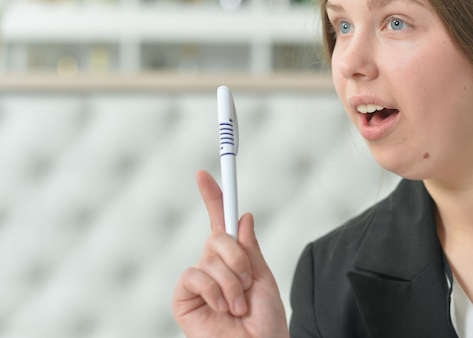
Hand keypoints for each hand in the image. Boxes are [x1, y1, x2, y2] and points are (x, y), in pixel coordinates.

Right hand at [172, 170, 288, 337]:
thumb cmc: (265, 322)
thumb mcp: (263, 278)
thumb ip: (251, 249)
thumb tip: (245, 217)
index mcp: (233, 259)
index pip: (221, 222)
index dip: (213, 198)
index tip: (203, 174)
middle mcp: (213, 266)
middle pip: (218, 236)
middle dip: (238, 258)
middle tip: (248, 284)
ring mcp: (198, 282)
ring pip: (210, 257)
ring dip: (232, 283)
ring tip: (238, 306)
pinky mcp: (184, 297)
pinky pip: (195, 275)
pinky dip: (215, 291)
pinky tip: (221, 309)